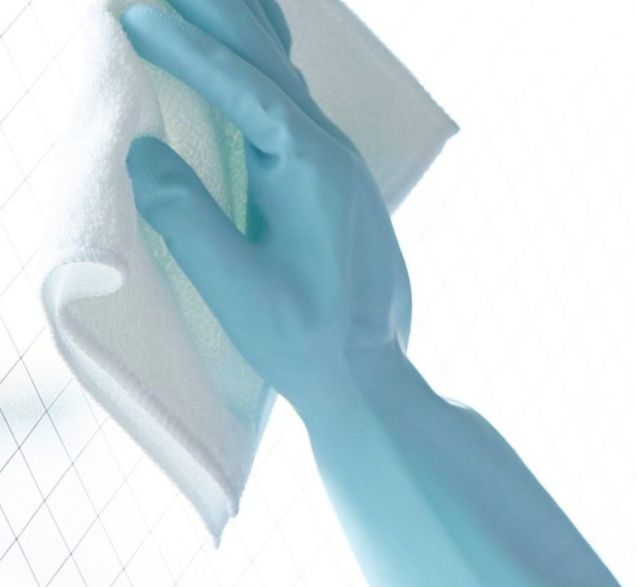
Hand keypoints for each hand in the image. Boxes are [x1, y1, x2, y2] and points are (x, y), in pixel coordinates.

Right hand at [119, 0, 410, 419]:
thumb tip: (140, 150)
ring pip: (284, 74)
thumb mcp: (234, 286)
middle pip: (268, 62)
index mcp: (312, 170)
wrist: (369, 373)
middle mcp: (332, 154)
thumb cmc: (304, 339)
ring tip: (195, 1)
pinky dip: (259, 63)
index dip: (189, 50)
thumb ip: (186, 216)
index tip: (139, 17)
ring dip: (238, 31)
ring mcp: (338, 162)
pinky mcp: (334, 177)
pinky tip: (247, 48)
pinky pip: (292, 99)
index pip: (245, 88)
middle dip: (214, 17)